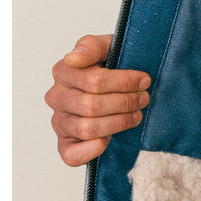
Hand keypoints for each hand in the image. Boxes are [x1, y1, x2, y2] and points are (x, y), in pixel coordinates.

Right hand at [45, 34, 150, 166]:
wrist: (119, 87)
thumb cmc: (113, 65)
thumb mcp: (108, 46)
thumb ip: (91, 46)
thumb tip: (73, 58)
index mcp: (63, 71)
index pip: (94, 80)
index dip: (124, 82)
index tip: (144, 81)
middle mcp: (57, 97)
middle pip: (92, 105)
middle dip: (125, 103)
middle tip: (144, 99)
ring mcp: (59, 121)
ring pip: (87, 128)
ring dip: (118, 123)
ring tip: (136, 116)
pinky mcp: (64, 144)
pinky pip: (70, 154)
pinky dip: (91, 150)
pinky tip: (109, 140)